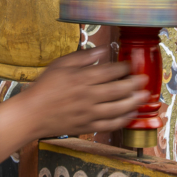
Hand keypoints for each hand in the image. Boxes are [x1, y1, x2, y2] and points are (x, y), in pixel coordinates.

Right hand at [0, 46, 147, 161]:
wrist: (32, 114)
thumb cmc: (44, 87)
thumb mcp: (60, 65)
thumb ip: (82, 57)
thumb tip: (102, 50)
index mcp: (82, 79)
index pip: (110, 72)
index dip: (124, 67)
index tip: (131, 64)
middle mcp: (88, 96)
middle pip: (118, 90)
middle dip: (135, 84)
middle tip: (145, 80)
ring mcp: (89, 113)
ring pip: (118, 108)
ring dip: (134, 102)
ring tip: (143, 96)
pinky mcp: (88, 126)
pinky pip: (110, 124)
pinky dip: (123, 120)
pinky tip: (130, 114)